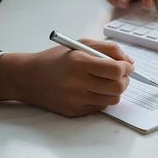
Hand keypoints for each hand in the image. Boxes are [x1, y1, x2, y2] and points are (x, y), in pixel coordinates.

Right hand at [0, 39, 134, 116]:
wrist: (28, 78)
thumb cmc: (56, 59)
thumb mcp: (80, 45)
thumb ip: (108, 49)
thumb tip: (129, 62)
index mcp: (79, 63)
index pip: (115, 70)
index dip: (126, 68)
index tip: (126, 66)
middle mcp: (77, 83)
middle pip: (117, 87)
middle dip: (124, 80)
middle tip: (120, 75)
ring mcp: (76, 100)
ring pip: (112, 100)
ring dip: (115, 90)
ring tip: (106, 82)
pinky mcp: (74, 112)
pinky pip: (100, 107)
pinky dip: (102, 99)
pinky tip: (93, 90)